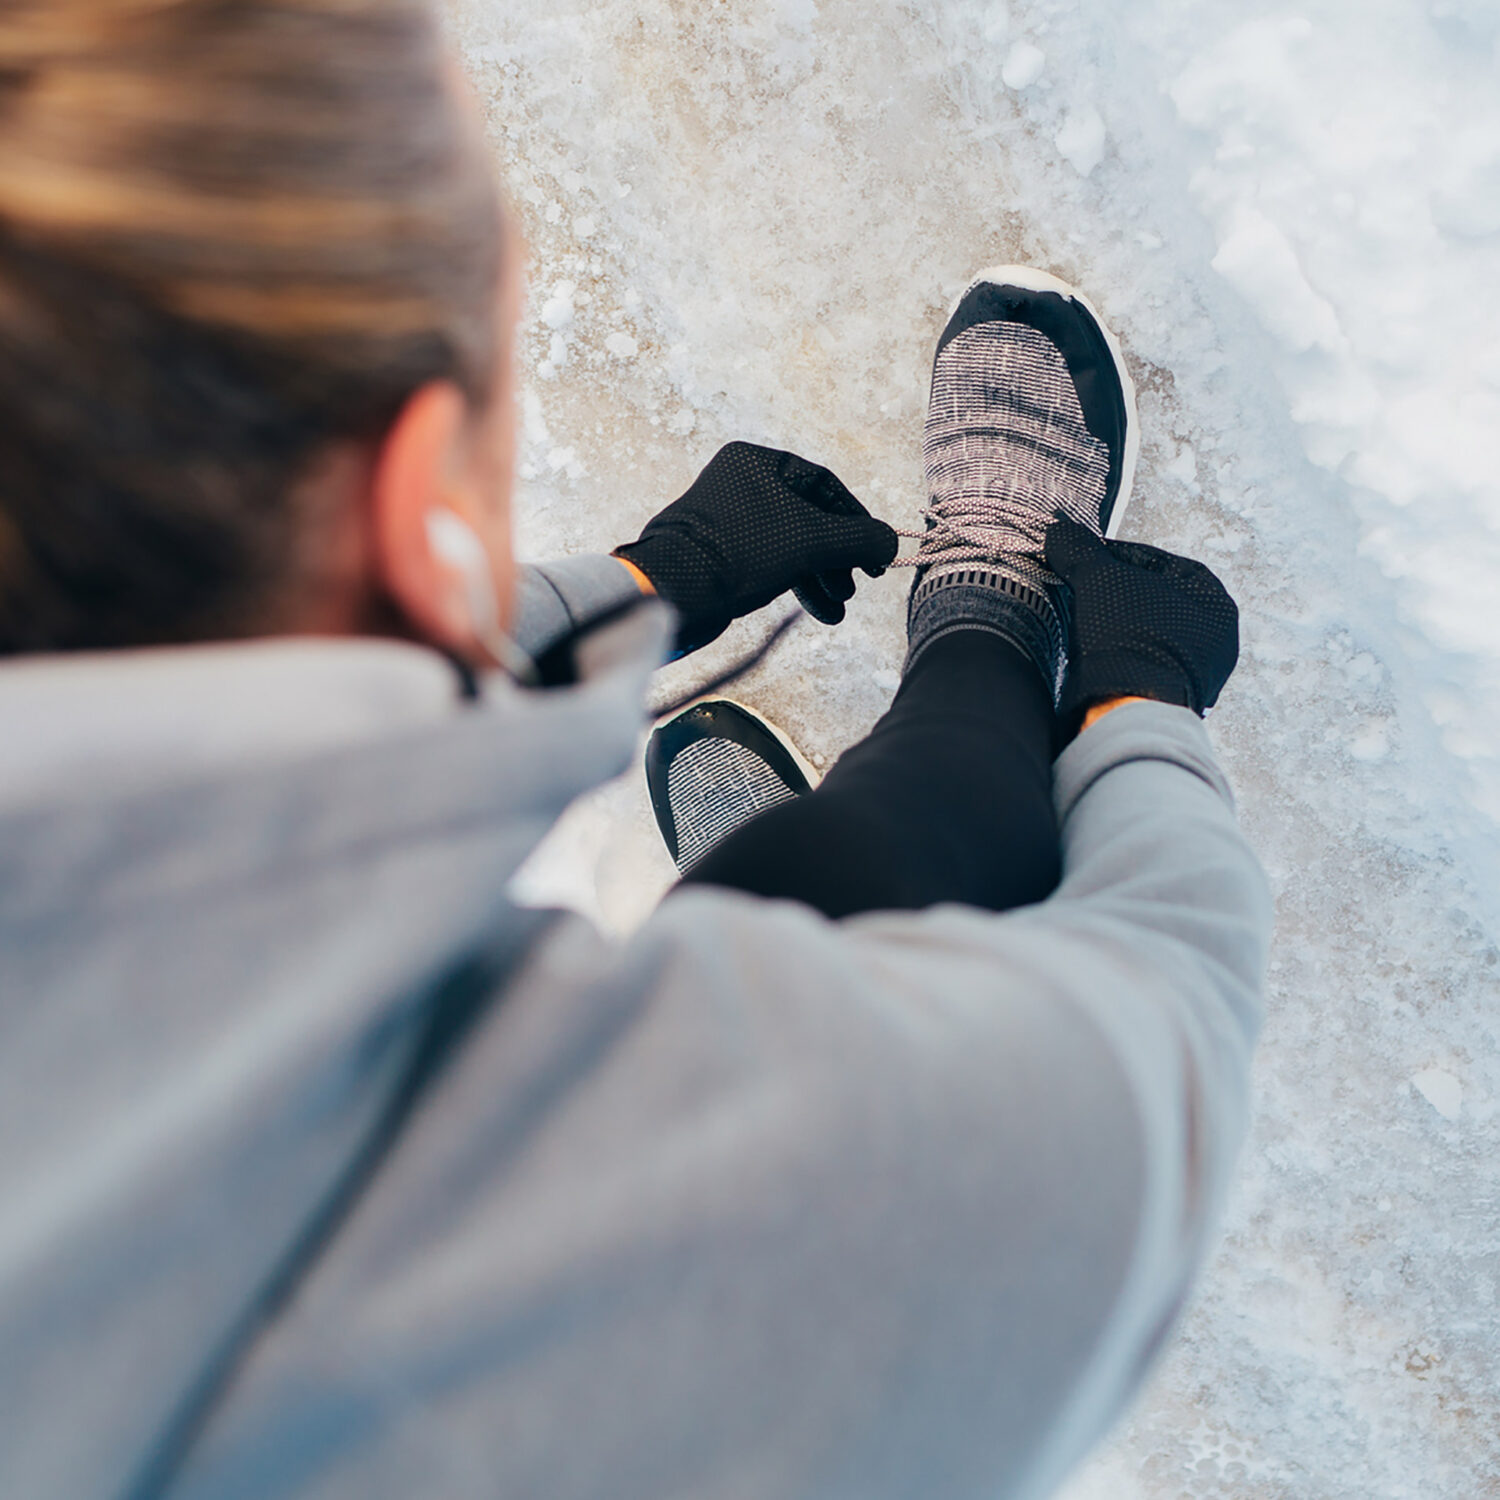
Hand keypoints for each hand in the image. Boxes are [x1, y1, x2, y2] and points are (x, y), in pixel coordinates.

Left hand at [614, 442, 897, 651]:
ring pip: (792, 545)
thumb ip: (857, 538)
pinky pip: (772, 563)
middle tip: (858, 584)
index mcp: (755, 462)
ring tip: (839, 609)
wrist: (676, 591)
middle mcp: (740, 485)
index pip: (823, 484)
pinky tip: (821, 612)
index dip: (856, 519)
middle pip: (809, 518)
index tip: (875, 551)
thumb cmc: (742, 552)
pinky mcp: (724, 555)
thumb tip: (892, 541)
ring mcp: (731, 521)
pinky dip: (798, 585)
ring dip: (821, 577)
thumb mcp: (810, 540)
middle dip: (837, 556)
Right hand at [1044, 515, 1239, 732]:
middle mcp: (1215, 641)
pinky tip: (1094, 654)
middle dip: (1117, 593)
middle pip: (1154, 600)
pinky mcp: (1169, 700)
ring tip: (1086, 622)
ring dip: (1116, 627)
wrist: (1126, 707)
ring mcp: (1195, 675)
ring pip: (1146, 634)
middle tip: (1085, 588)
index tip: (1089, 558)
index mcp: (1216, 603)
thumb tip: (1062, 531)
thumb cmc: (1130, 639)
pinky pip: (1140, 665)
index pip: (1161, 563)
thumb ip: (1080, 550)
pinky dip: (1118, 656)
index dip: (1118, 556)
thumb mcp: (1100, 579)